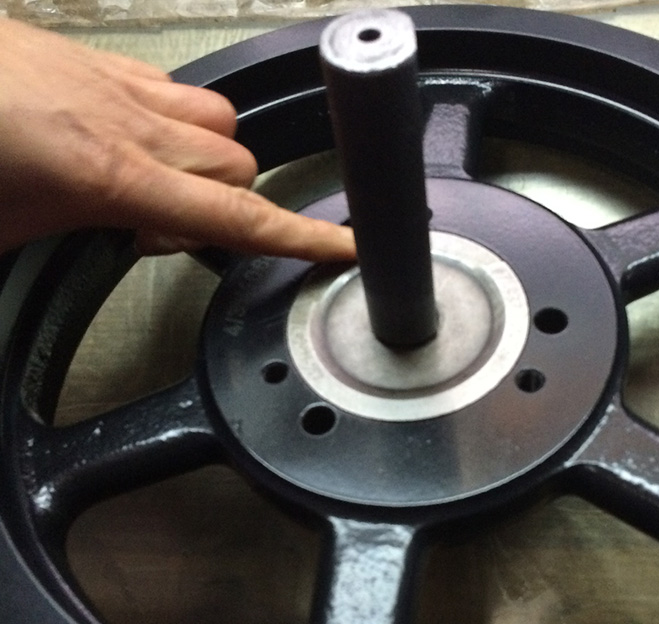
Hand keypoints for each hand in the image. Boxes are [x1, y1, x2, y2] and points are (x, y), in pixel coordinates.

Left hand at [0, 19, 354, 261]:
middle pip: (238, 164)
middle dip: (232, 204)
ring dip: (211, 160)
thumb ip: (63, 244)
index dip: (300, 237)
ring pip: (218, 121)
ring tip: (162, 186)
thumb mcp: (3, 230)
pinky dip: (178, 123)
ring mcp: (116, 84)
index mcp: (110, 176)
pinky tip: (136, 141)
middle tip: (172, 234)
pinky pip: (174, 89)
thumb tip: (89, 251)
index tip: (347, 248)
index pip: (236, 215)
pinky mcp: (97, 59)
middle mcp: (129, 124)